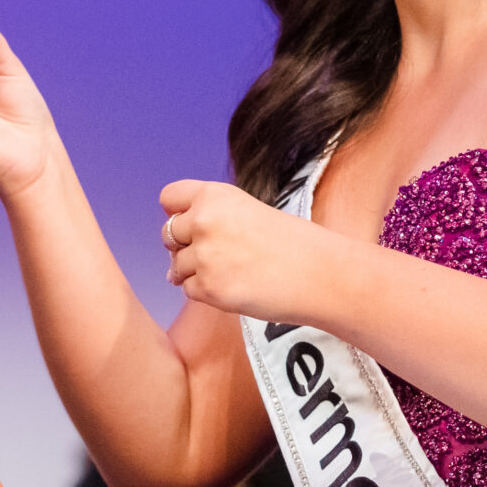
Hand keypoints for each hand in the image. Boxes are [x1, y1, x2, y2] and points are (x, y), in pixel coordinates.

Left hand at [160, 180, 333, 322]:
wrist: (319, 274)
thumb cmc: (289, 244)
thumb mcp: (246, 211)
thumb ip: (210, 218)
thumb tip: (171, 249)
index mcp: (215, 195)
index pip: (169, 197)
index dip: (178, 213)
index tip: (193, 224)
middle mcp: (203, 220)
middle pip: (167, 234)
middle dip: (184, 246)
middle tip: (219, 253)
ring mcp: (204, 255)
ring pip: (175, 266)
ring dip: (195, 272)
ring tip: (232, 271)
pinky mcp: (208, 287)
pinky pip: (188, 289)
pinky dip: (206, 292)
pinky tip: (234, 285)